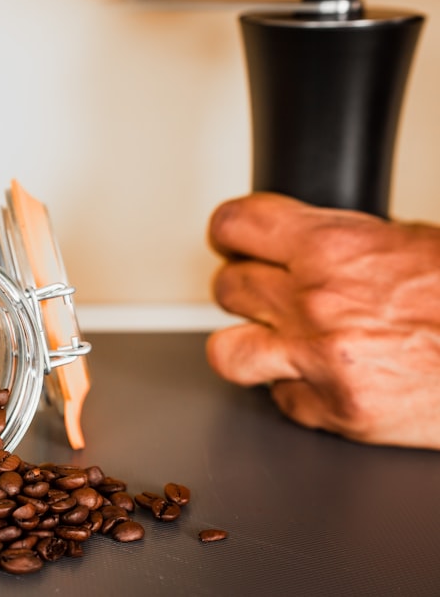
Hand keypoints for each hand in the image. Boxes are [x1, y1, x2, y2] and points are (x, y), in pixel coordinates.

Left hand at [206, 193, 439, 449]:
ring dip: (248, 345)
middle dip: (245, 288)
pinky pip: (282, 400)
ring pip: (228, 352)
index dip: (231, 234)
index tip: (234, 241)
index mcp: (331, 246)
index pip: (234, 225)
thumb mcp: (406, 241)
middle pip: (227, 288)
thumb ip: (338, 244)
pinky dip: (298, 392)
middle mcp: (315, 301)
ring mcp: (320, 360)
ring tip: (272, 342)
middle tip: (265, 293)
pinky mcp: (337, 410)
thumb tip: (295, 246)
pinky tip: (324, 379)